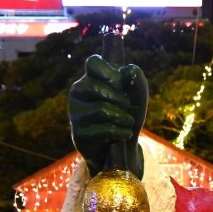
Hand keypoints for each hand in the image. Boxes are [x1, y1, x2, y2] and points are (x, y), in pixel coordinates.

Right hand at [69, 55, 147, 177]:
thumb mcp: (136, 96)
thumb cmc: (126, 113)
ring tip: (128, 122)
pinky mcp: (79, 134)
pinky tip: (124, 134)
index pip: (94, 63)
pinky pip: (104, 130)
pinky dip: (121, 132)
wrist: (122, 148)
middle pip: (96, 87)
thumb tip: (130, 71)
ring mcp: (75, 114)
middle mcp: (79, 92)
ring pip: (102, 110)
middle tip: (128, 105)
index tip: (121, 80)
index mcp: (92, 78)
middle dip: (120, 98)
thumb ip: (136, 80)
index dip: (110, 70)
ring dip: (123, 117)